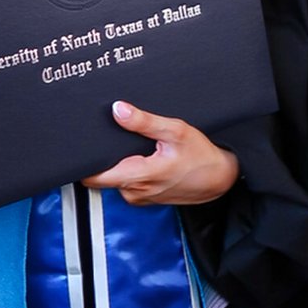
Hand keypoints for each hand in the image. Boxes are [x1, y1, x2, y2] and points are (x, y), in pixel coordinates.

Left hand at [81, 101, 239, 205]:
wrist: (220, 179)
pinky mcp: (144, 198)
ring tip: (134, 146)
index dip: (87, 161)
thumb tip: (118, 110)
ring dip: (119, 163)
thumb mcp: (175, 131)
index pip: (94, 176)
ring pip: (114, 177)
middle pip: (102, 175)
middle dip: (104, 157)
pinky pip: (126, 183)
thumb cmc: (201, 156)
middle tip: (116, 138)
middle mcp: (134, 191)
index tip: (87, 144)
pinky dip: (130, 170)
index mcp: (138, 176)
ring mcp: (139, 197)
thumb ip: (144, 121)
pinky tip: (144, 157)